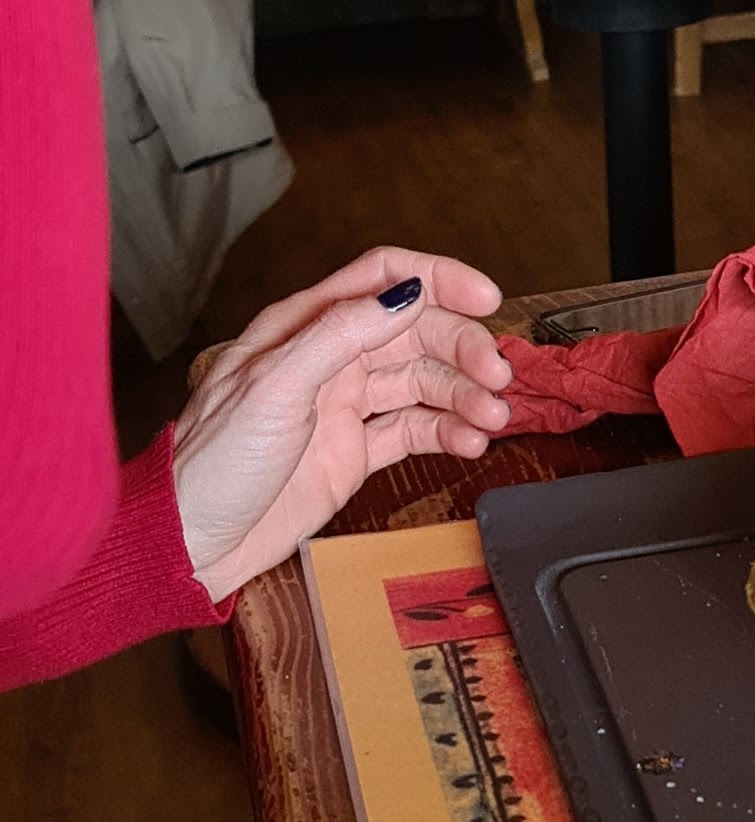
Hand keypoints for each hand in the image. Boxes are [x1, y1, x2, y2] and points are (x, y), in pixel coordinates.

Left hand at [171, 248, 511, 602]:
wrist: (190, 541)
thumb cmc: (211, 462)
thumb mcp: (274, 387)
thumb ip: (339, 335)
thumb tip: (402, 294)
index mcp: (302, 327)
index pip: (382, 279)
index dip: (438, 280)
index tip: (486, 298)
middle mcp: (328, 359)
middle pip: (414, 332)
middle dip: (462, 348)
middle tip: (496, 376)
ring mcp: (343, 406)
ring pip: (421, 382)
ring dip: (464, 394)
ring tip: (493, 416)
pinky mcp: (353, 452)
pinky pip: (412, 430)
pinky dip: (448, 431)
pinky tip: (470, 440)